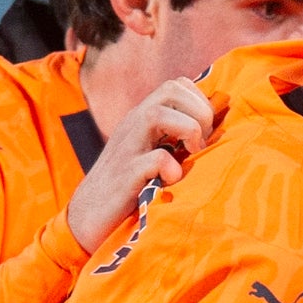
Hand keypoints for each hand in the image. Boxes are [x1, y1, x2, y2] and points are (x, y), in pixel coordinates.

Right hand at [67, 78, 212, 252]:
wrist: (88, 217)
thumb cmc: (130, 186)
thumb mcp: (152, 152)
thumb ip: (173, 137)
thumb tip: (215, 129)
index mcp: (142, 119)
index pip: (176, 85)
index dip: (201, 101)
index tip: (207, 130)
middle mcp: (133, 126)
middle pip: (170, 89)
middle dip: (200, 111)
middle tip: (203, 142)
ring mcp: (127, 149)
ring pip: (157, 113)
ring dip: (188, 129)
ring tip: (194, 152)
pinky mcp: (125, 176)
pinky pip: (154, 159)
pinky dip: (171, 167)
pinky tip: (172, 179)